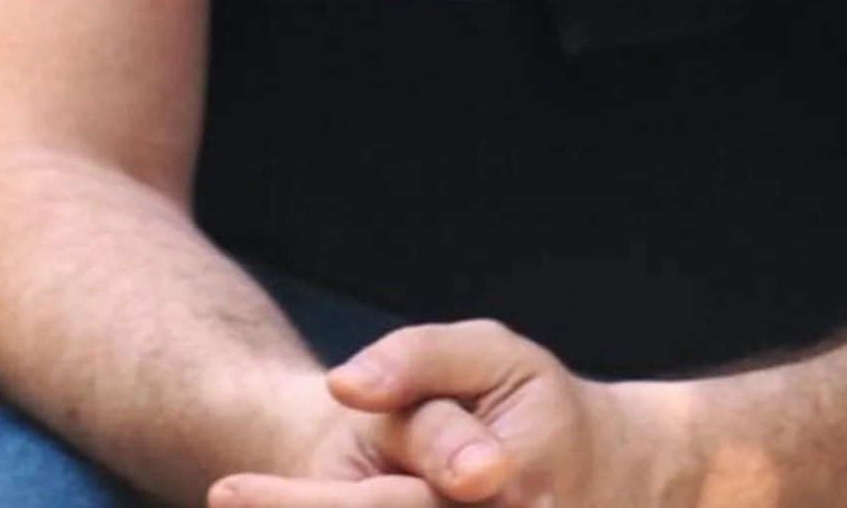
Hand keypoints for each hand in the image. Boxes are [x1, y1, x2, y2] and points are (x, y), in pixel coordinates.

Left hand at [210, 319, 683, 507]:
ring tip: (258, 503)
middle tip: (224, 499)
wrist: (622, 479)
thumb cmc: (543, 406)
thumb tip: (343, 386)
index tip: (224, 491)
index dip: (291, 506)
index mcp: (487, 495)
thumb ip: (418, 362)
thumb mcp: (495, 353)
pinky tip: (314, 505)